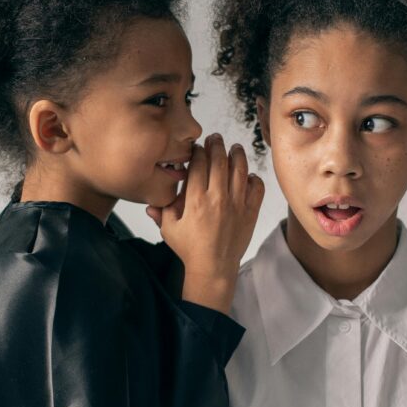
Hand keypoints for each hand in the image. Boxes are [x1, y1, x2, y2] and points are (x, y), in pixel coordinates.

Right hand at [146, 135, 263, 313]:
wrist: (214, 268)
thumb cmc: (191, 250)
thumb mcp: (170, 230)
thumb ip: (161, 211)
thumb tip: (149, 202)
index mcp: (196, 200)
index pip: (199, 164)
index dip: (198, 151)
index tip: (197, 147)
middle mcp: (218, 199)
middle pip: (220, 160)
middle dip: (217, 145)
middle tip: (215, 138)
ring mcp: (237, 204)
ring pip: (241, 169)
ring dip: (237, 154)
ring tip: (234, 148)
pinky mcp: (250, 212)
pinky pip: (257, 187)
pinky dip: (253, 177)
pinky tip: (247, 175)